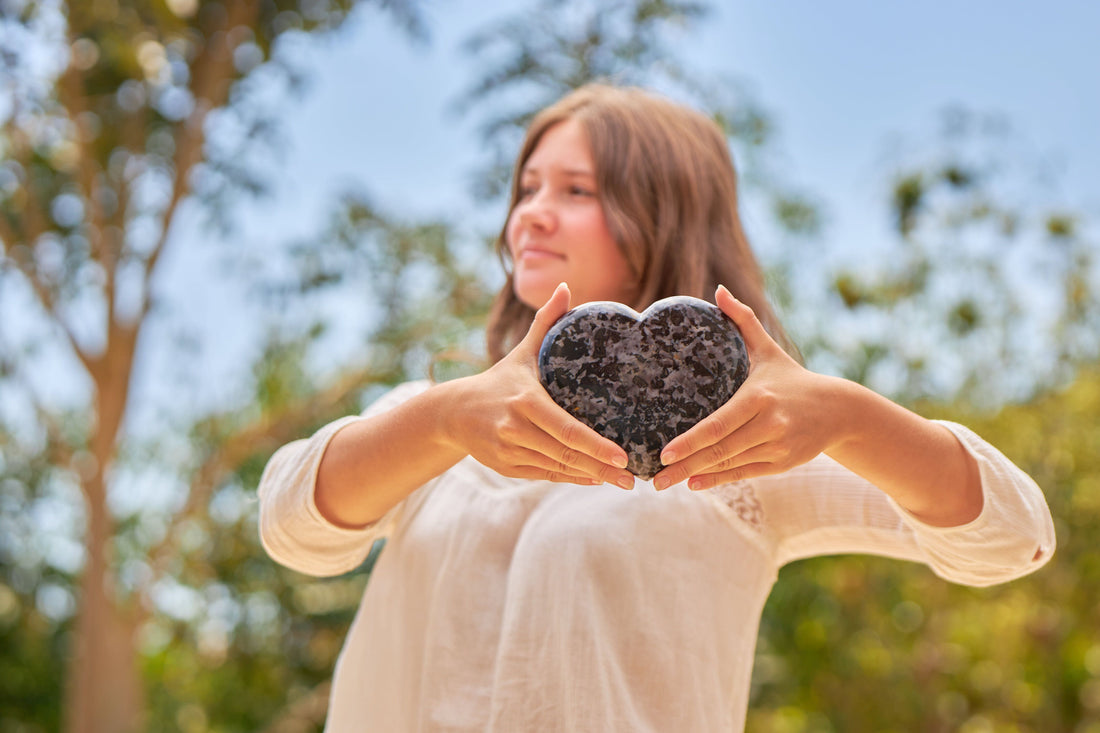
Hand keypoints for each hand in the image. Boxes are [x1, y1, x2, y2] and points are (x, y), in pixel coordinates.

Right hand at [444, 283, 635, 488]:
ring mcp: (509, 451)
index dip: (597, 446)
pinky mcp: (506, 467)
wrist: (453, 411)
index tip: (623, 456)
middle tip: (632, 479)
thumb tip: (565, 289)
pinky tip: (593, 478)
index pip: (567, 429)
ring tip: (622, 482)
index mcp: (525, 401)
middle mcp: (515, 429)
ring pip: (557, 468)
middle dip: (602, 469)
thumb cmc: (499, 380)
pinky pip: (544, 476)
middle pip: (566, 454)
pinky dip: (570, 478)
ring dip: (590, 476)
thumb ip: (545, 322)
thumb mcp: (522, 352)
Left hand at [652, 285, 843, 490]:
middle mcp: (768, 425)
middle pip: (719, 450)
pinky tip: (694, 485)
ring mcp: (777, 447)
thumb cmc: (791, 377)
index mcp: (758, 398)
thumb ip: (742, 320)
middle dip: (683, 467)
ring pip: (729, 465)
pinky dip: (718, 480)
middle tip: (653, 479)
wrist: (838, 409)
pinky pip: (744, 474)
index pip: (718, 424)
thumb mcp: (768, 349)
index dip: (690, 441)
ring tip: (664, 483)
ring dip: (695, 476)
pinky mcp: (782, 464)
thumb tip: (719, 289)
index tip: (663, 452)